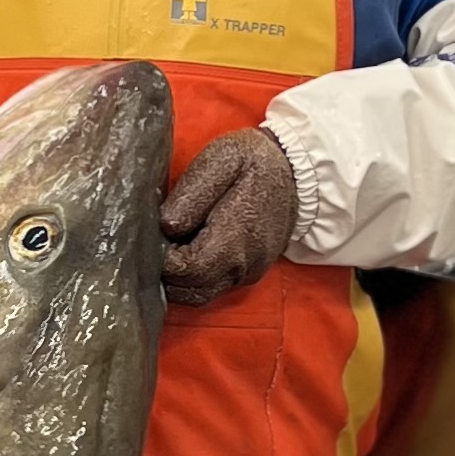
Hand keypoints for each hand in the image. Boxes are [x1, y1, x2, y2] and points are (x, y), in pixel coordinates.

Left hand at [159, 128, 296, 307]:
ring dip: (178, 279)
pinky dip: (193, 277)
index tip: (155, 234)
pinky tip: (187, 250)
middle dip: (165, 272)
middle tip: (158, 241)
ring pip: (198, 295)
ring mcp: (247, 274)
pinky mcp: (248, 274)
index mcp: (234, 239)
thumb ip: (191, 194)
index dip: (160, 258)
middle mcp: (242, 266)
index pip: (184, 271)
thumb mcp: (221, 160)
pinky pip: (212, 287)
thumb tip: (166, 227)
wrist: (298, 172)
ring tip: (171, 246)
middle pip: (188, 291)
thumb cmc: (253, 162)